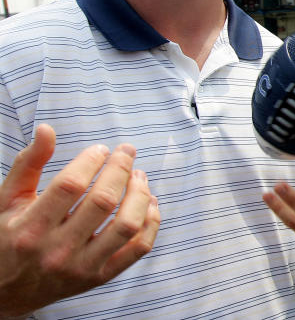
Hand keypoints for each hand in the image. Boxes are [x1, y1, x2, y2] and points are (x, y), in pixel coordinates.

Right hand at [0, 124, 159, 316]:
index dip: (91, 160)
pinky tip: (148, 203)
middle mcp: (57, 250)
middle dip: (120, 169)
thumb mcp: (6, 201)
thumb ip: (28, 164)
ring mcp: (81, 267)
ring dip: (139, 194)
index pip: (70, 185)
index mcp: (30, 228)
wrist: (3, 293)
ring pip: (126, 225)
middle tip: (126, 152)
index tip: (100, 149)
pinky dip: (151, 223)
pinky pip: (137, 249)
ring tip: (139, 176)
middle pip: (103, 201)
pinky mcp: (99, 277)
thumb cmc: (7, 238)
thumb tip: (47, 130)